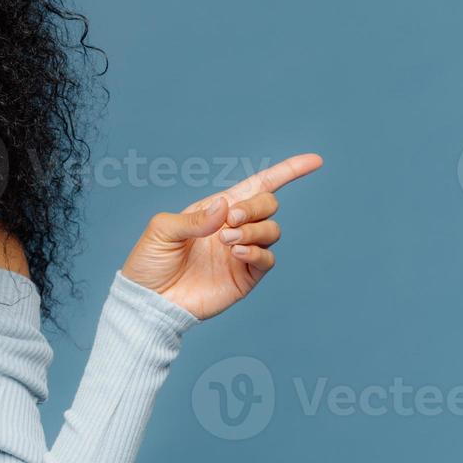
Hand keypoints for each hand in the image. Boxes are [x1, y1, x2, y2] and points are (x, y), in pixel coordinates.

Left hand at [120, 153, 322, 319]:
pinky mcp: (245, 277)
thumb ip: (194, 218)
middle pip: (268, 205)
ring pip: (271, 231)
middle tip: (231, 220)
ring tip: (226, 240)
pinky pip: (267, 259)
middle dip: (256, 207)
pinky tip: (236, 253)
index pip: (258, 186)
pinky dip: (257, 252)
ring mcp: (241, 253)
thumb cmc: (149, 263)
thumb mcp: (162, 231)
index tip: (314, 161)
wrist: (148, 301)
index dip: (286, 172)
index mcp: (215, 210)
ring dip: (253, 230)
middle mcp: (233, 228)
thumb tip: (226, 207)